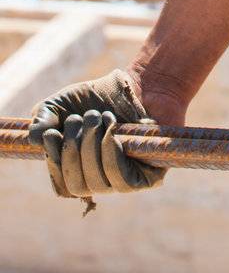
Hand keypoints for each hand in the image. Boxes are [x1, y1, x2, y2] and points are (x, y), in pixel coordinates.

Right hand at [28, 68, 167, 202]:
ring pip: (98, 183)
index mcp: (80, 173)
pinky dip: (112, 154)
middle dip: (74, 150)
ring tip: (99, 116)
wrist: (139, 84)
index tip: (52, 134)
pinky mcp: (149, 177)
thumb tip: (36, 140)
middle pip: (78, 186)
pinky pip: (123, 182)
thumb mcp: (60, 104)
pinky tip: (112, 131)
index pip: (62, 188)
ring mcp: (125, 182)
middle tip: (81, 118)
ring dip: (93, 146)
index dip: (55, 164)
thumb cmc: (98, 98)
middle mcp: (102, 183)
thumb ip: (42, 119)